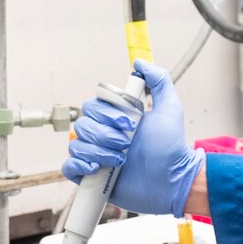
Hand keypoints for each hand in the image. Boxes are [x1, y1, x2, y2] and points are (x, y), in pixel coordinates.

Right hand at [62, 60, 204, 215]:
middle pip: (83, 124)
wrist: (172, 181)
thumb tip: (139, 62)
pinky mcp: (91, 176)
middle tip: (126, 143)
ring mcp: (96, 155)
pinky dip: (78, 165)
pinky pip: (69, 166)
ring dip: (98, 151)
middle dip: (104, 134)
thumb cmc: (172, 148)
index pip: (93, 105)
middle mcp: (104, 135)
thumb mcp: (170, 108)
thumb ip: (159, 81)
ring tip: (120, 160)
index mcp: (117, 119)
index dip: (107, 113)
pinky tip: (96, 168)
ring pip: (77, 144)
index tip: (129, 122)